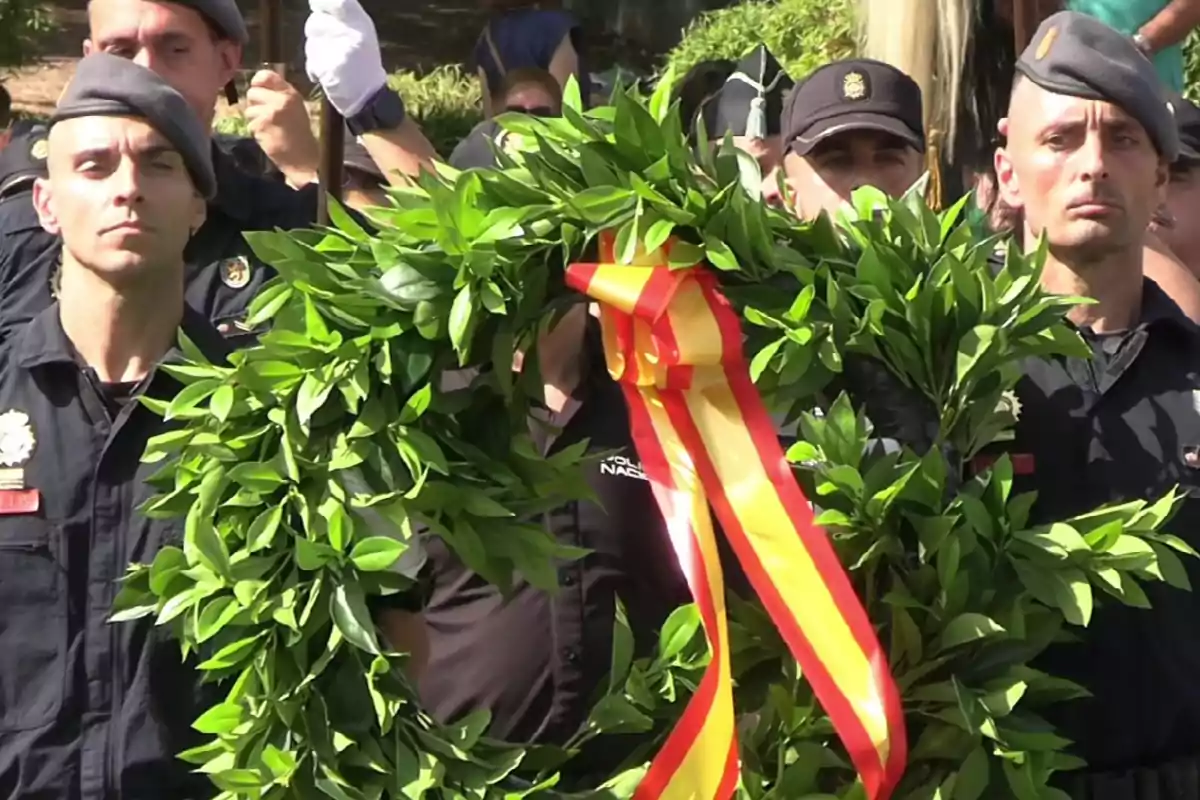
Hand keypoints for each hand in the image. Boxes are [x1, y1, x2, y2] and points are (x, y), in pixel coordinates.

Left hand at [243, 70, 319, 186]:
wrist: (303, 158)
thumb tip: (258, 86)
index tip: (258, 89)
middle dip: (255, 104)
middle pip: (252, 92)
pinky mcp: (261, 126)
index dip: (257, 82)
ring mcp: (270, 113)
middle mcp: (281, 100)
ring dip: (255, 120)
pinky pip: (249, 124)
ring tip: (269, 128)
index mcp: (290, 94)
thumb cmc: (299, 133)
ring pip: (249, 110)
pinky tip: (268, 136)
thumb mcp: (295, 108)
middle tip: (265, 115)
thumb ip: (279, 95)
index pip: (266, 75)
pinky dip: (256, 132)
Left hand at [305, 0, 387, 116]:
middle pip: (316, 22)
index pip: (337, 1)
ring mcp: (342, 50)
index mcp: (362, 22)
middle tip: (330, 48)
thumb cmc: (363, 64)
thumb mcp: (361, 34)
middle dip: (316, 34)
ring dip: (315, 52)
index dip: (323, 3)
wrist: (370, 97)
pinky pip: (311, 62)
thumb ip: (343, 17)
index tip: (317, 5)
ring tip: (332, 62)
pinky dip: (315, 69)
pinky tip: (328, 74)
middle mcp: (353, 33)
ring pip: (311, 42)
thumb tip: (317, 2)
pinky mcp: (331, 67)